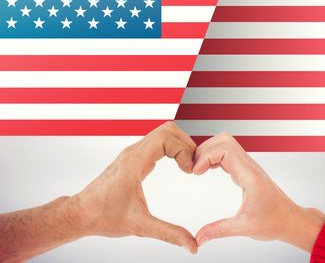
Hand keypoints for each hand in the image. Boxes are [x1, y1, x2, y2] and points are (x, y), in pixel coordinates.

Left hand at [74, 121, 197, 253]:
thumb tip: (191, 244)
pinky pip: (156, 142)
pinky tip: (175, 164)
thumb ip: (168, 233)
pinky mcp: (133, 157)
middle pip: (167, 130)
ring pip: (162, 133)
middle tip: (192, 165)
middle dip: (185, 144)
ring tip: (186, 165)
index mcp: (134, 162)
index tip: (189, 170)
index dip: (183, 150)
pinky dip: (171, 148)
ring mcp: (133, 153)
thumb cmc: (103, 216)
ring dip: (179, 145)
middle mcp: (133, 152)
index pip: (166, 138)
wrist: (82, 212)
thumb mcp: (140, 226)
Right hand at [193, 133, 324, 251]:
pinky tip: (208, 169)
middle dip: (204, 150)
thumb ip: (219, 230)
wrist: (291, 220)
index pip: (225, 150)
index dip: (206, 156)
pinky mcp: (245, 169)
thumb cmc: (275, 221)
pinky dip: (214, 157)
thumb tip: (199, 237)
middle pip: (223, 140)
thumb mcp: (245, 228)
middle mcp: (248, 166)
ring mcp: (247, 165)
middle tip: (194, 168)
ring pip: (225, 144)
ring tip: (199, 168)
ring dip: (209, 151)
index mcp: (249, 175)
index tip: (196, 171)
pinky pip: (227, 153)